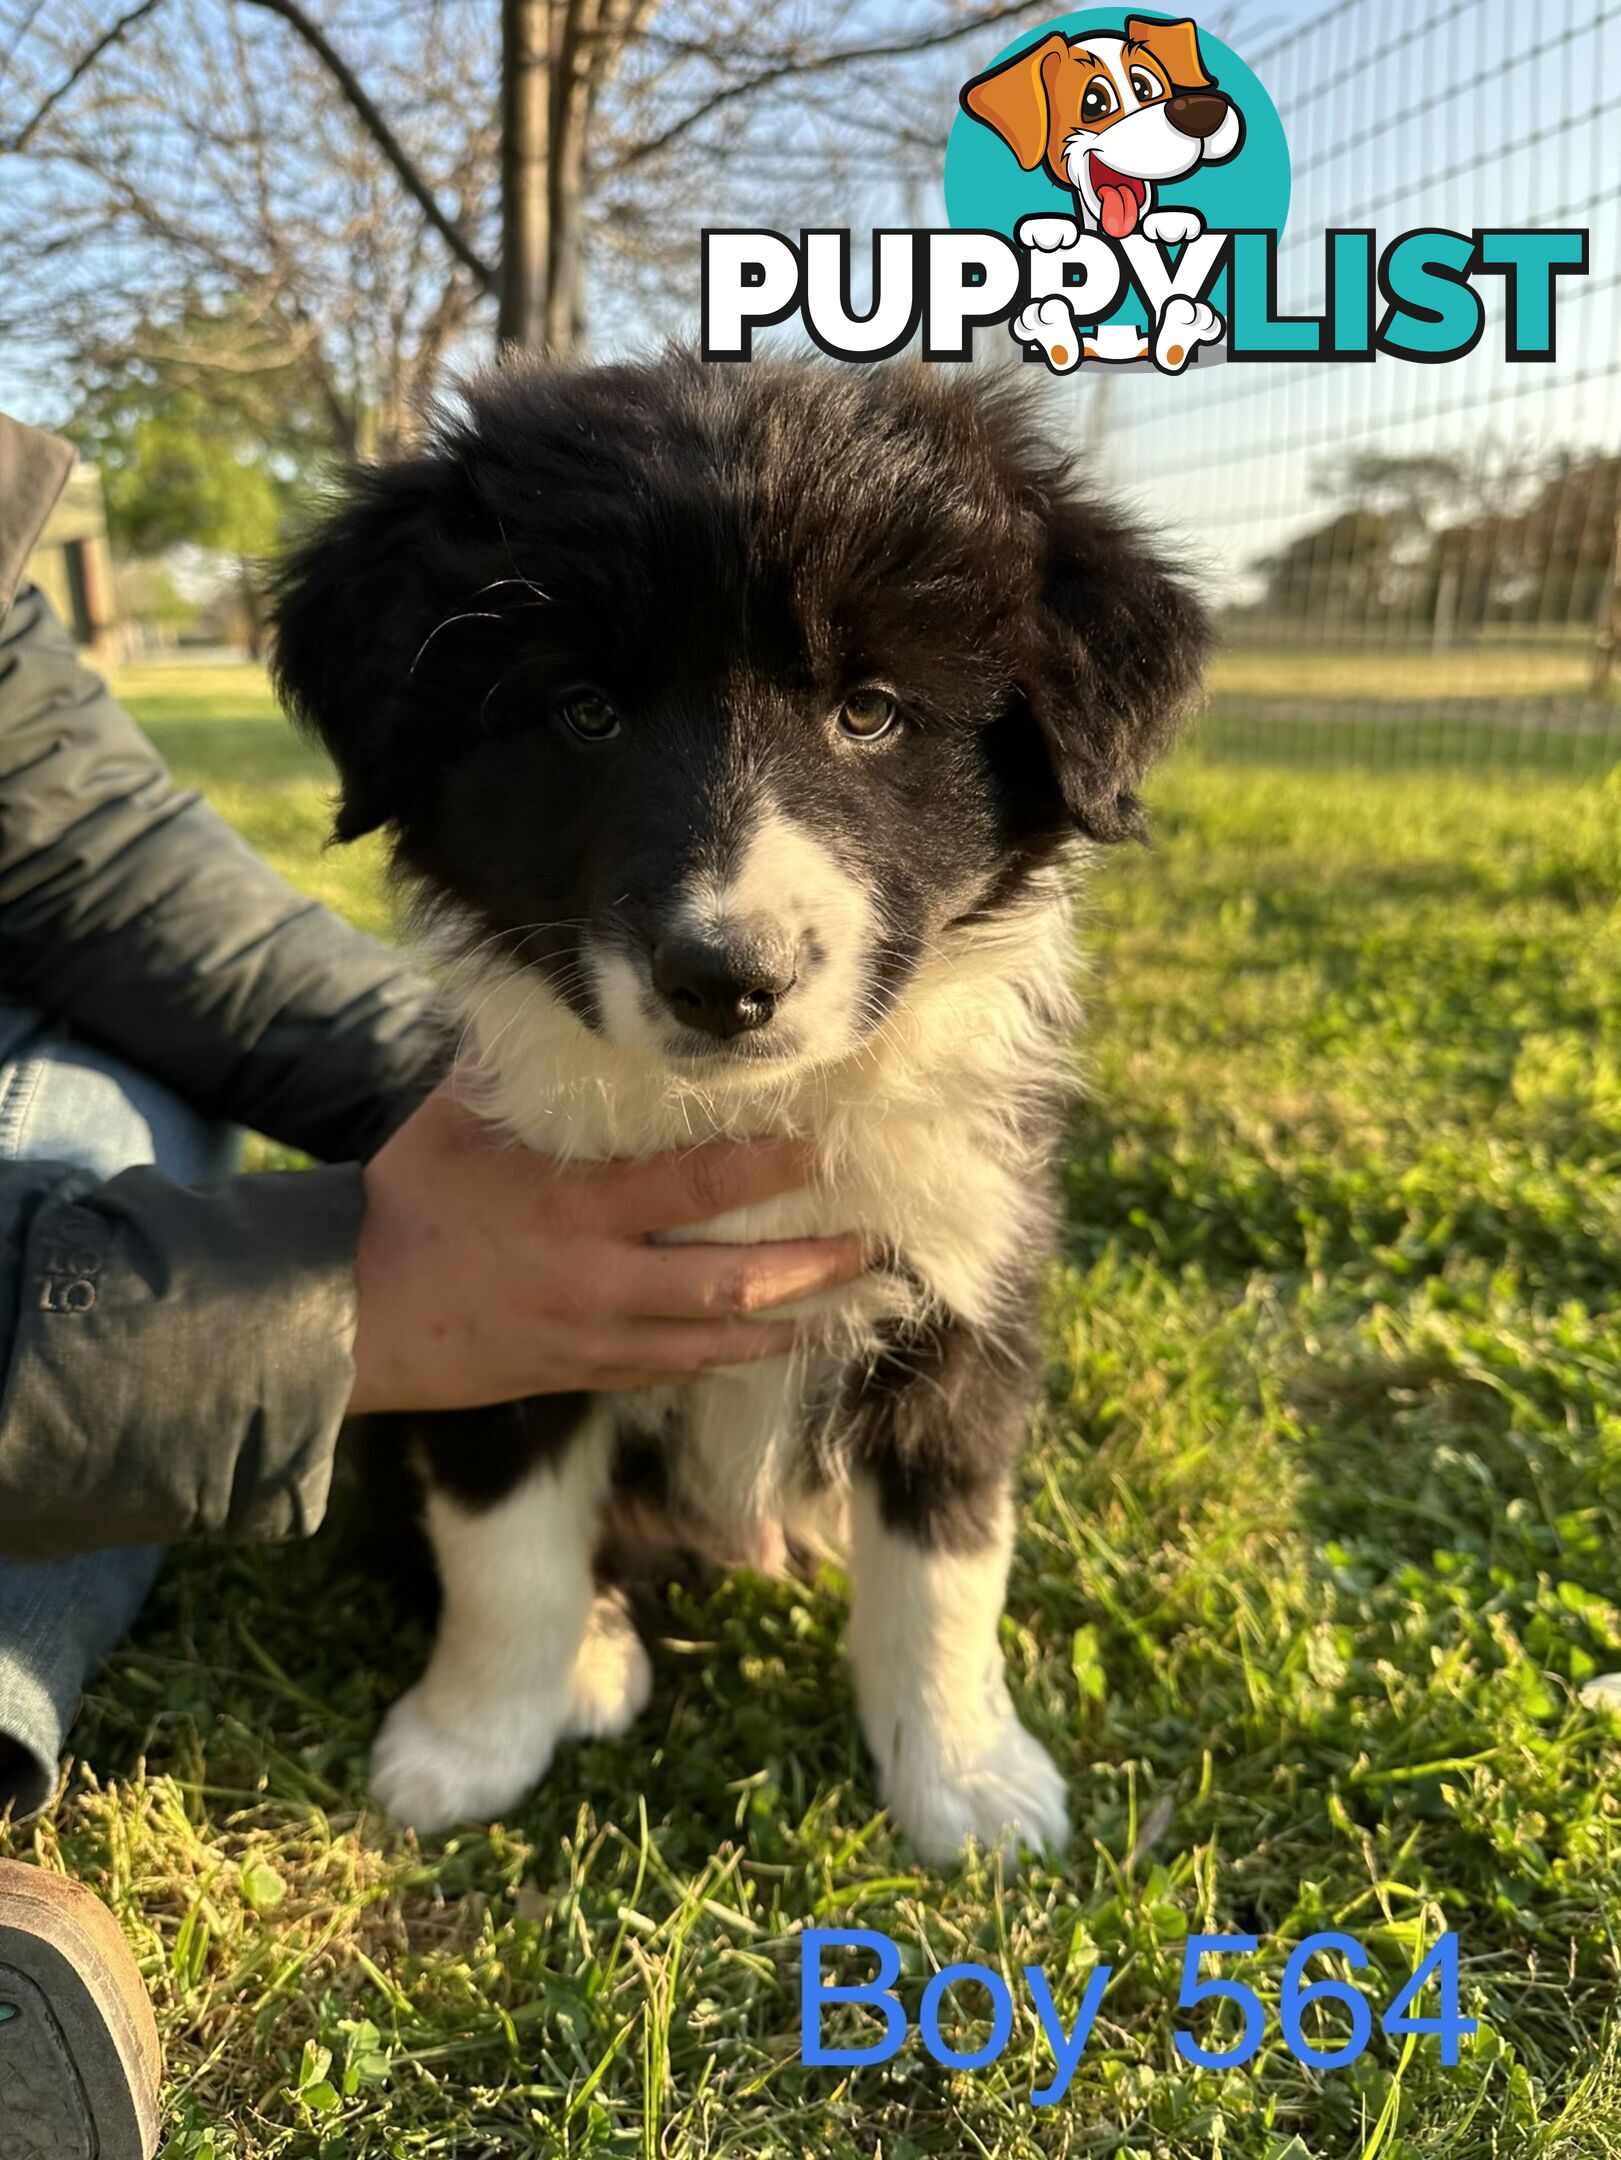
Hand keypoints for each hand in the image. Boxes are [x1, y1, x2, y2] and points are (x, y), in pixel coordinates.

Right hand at [347, 1081, 866, 1412]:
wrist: (350, 1313)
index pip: (697, 1184)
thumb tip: (558, 994)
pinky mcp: (588, 1374)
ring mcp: (598, 1337)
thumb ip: (520, 1066)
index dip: (769, 1167)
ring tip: (855, 1297)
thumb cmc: (408, 1201)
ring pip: (721, 1340)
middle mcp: (600, 1279)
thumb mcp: (456, 1119)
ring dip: (796, 1319)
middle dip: (814, 1262)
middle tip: (875, 1238)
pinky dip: (738, 1356)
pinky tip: (781, 1341)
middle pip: (734, 1279)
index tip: (824, 1148)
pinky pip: (682, 1371)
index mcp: (575, 1208)